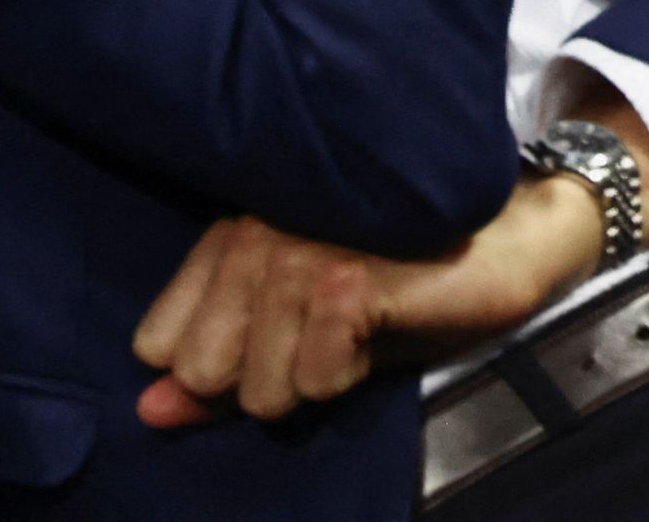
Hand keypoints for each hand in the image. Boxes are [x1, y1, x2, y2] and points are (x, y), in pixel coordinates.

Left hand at [130, 177, 599, 431]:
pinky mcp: (346, 277)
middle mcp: (250, 234)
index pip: (158, 343)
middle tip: (325, 334)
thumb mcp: (297, 338)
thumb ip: (217, 375)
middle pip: (204, 374)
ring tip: (361, 325)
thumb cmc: (398, 289)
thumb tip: (148, 414)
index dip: (220, 366)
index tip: (280, 334)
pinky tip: (386, 320)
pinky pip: (316, 381)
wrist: (500, 243)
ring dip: (316, 379)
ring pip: (259, 387)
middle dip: (266, 380)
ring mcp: (297, 251)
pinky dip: (352, 373)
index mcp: (228, 236)